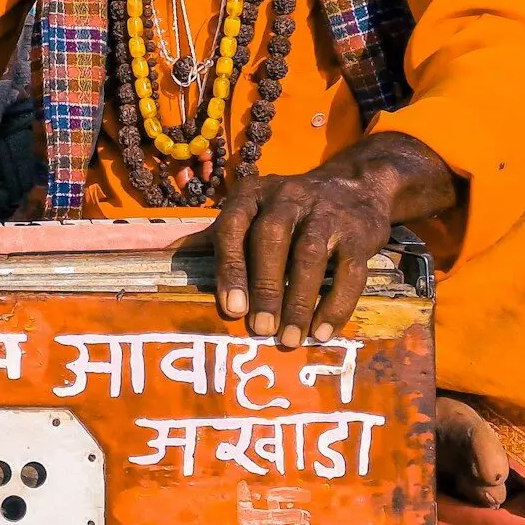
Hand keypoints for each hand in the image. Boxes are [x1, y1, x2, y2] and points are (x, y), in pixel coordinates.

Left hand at [212, 133, 456, 346]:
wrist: (354, 186)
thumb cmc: (289, 211)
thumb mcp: (251, 211)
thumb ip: (215, 237)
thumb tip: (166, 258)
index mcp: (253, 195)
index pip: (234, 226)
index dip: (231, 267)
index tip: (231, 309)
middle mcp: (287, 196)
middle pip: (271, 239)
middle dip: (264, 287)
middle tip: (260, 330)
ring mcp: (325, 212)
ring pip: (309, 256)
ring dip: (298, 301)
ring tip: (289, 339)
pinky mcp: (359, 232)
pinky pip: (348, 270)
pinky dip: (336, 304)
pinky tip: (323, 331)